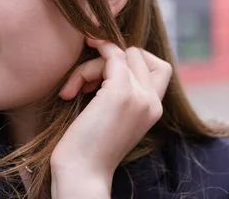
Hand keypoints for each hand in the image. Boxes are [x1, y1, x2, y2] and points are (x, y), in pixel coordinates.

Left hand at [50, 39, 171, 197]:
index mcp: (154, 110)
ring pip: (121, 55)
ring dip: (92, 66)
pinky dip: (88, 62)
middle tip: (88, 83)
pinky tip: (70, 87)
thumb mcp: (114, 118)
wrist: (81, 174)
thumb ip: (123, 95)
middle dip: (110, 59)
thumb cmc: (88, 149)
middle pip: (140, 56)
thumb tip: (109, 63)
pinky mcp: (120, 93)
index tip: (104, 75)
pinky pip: (110, 55)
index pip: (158, 68)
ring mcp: (139, 96)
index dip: (132, 61)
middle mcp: (152, 102)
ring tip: (74, 91)